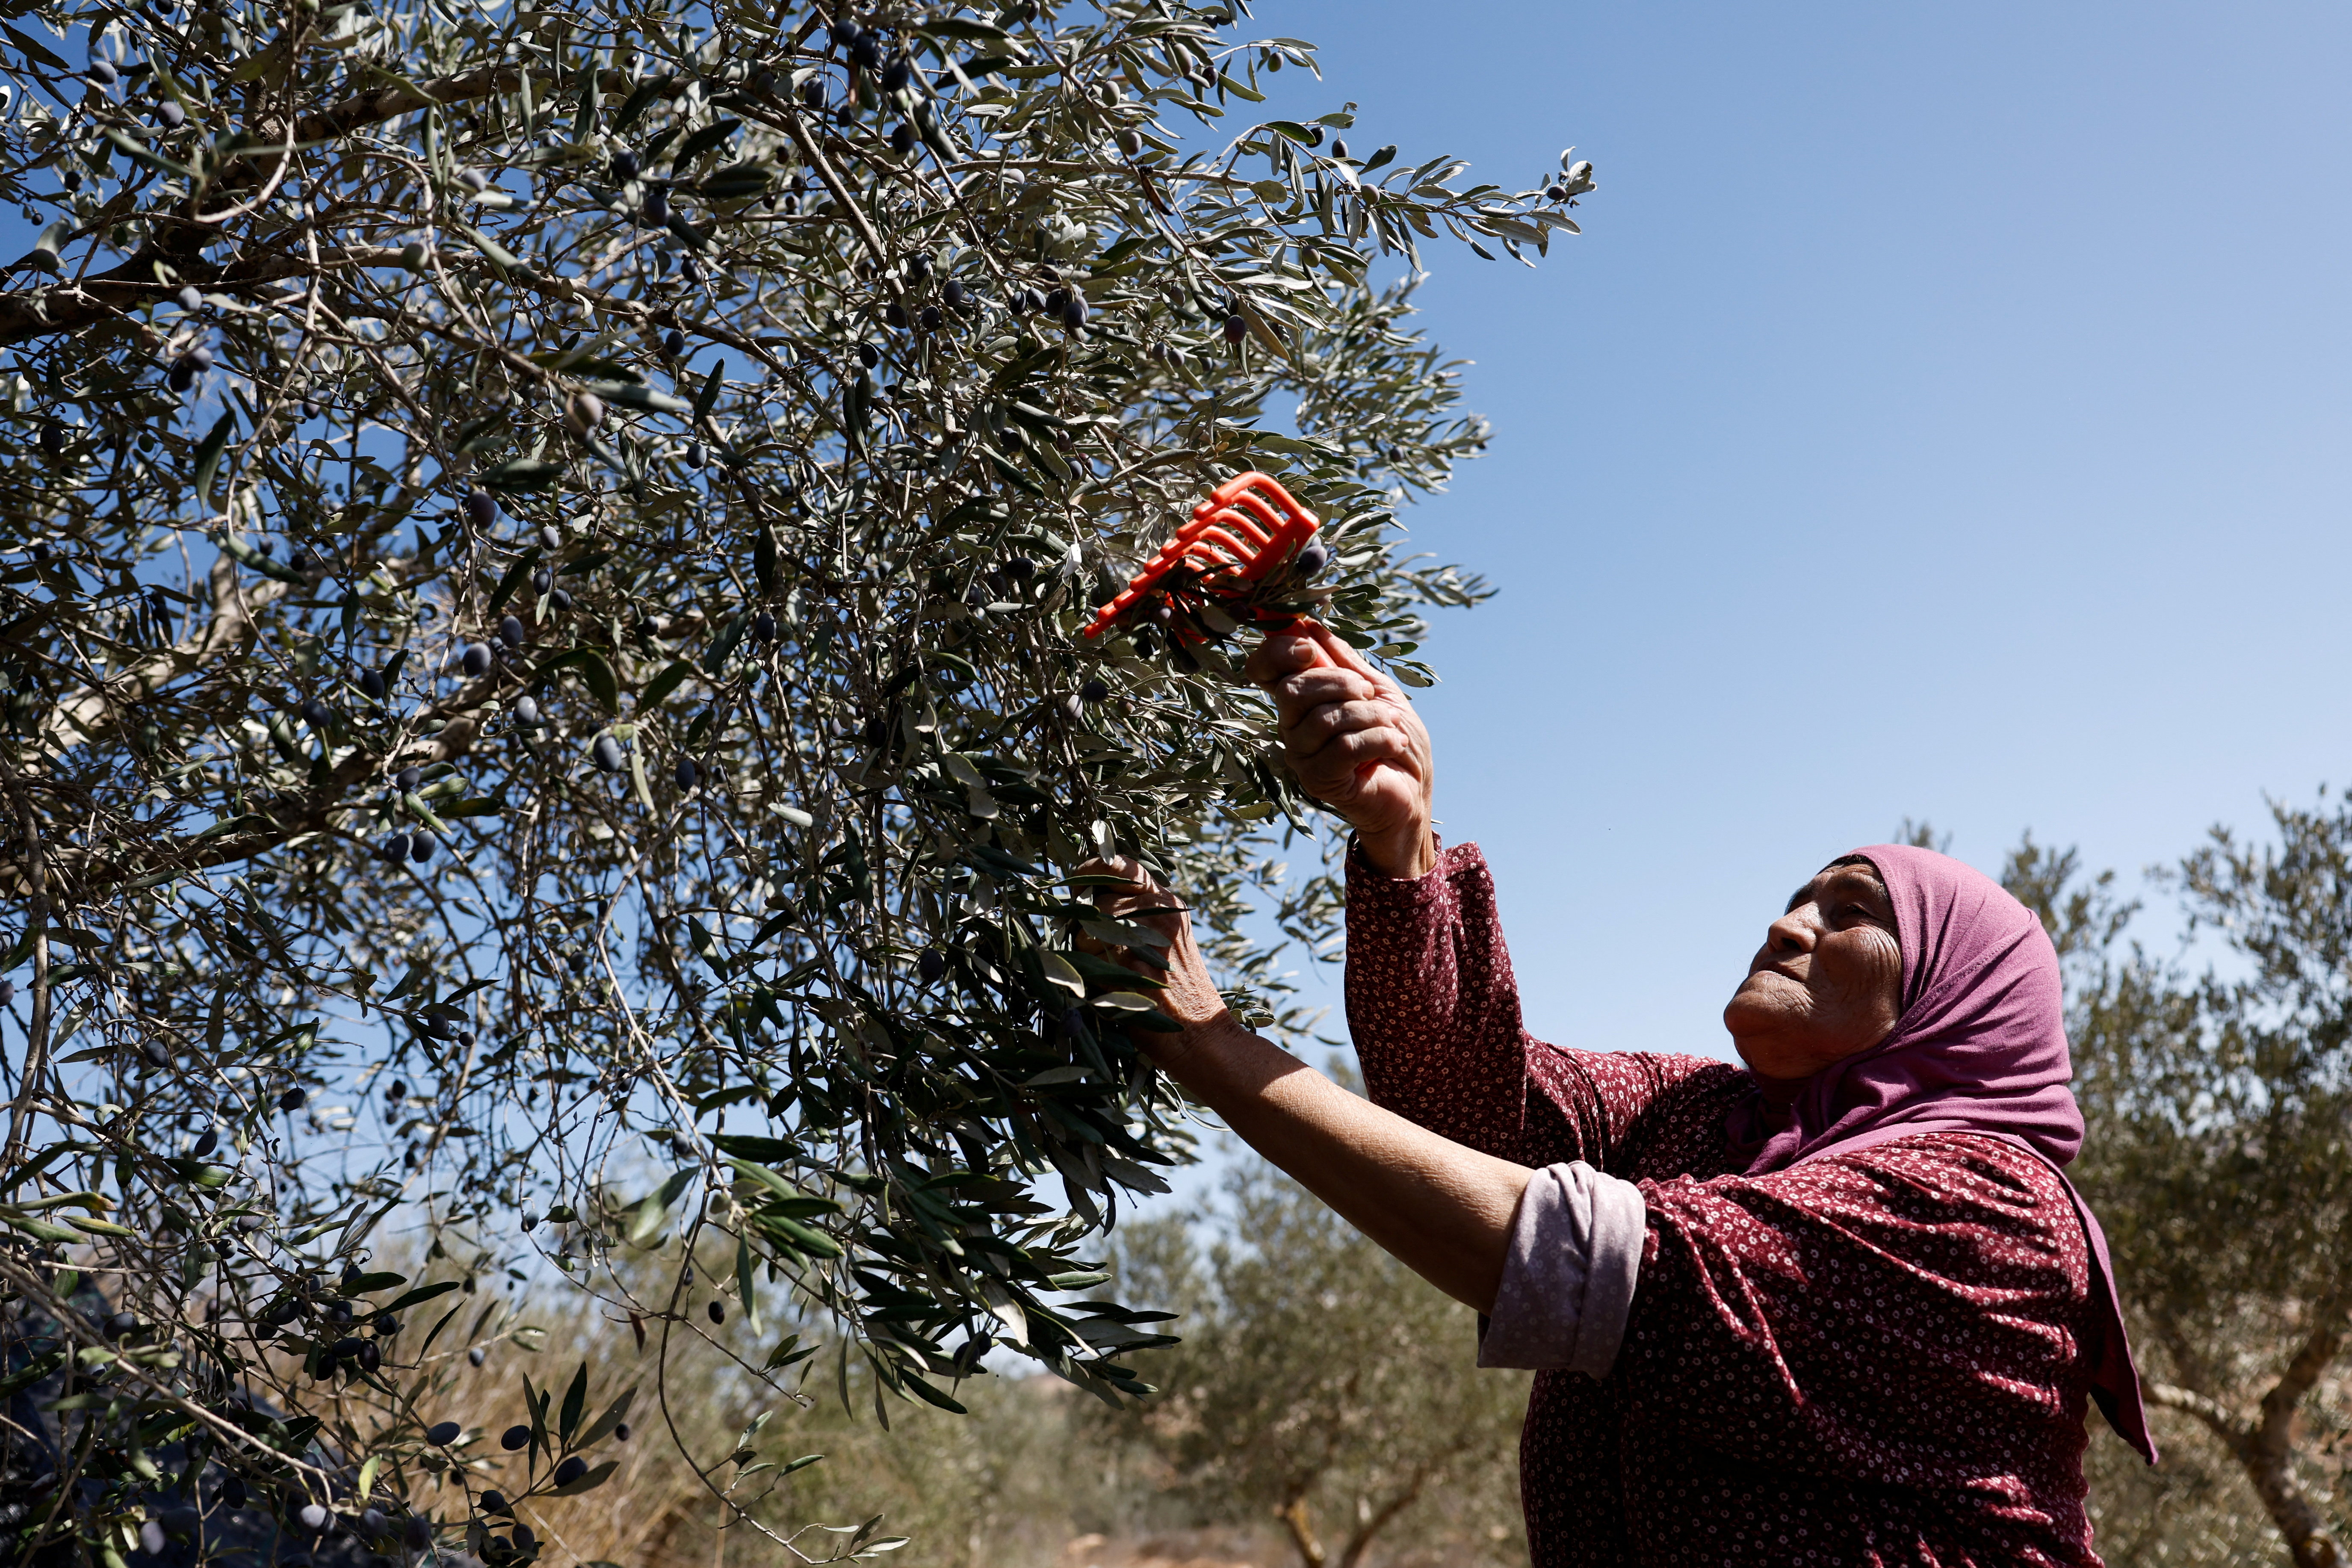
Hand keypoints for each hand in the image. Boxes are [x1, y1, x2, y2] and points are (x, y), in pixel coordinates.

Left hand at [1078, 856, 1238, 1067]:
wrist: (1203, 1035)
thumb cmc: (1177, 990)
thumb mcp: (1166, 940)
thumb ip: (1135, 914)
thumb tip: (1082, 898)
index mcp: (1168, 904)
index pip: (1124, 866)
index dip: (1094, 867)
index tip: (1078, 878)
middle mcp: (1160, 915)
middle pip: (1097, 903)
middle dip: (1087, 925)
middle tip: (1100, 951)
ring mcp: (1146, 941)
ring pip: (1088, 931)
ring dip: (1086, 952)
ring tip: (1111, 973)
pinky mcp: (1132, 970)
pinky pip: (1089, 961)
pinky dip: (1090, 976)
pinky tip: (1111, 990)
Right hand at [1242, 620, 1434, 877]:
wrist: (1414, 792)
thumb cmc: (1395, 740)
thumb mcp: (1377, 689)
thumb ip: (1344, 660)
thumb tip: (1311, 625)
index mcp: (1300, 702)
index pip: (1263, 670)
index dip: (1278, 652)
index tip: (1310, 648)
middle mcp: (1291, 728)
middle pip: (1294, 690)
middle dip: (1341, 683)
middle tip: (1369, 695)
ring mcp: (1302, 757)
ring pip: (1325, 719)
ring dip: (1370, 715)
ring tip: (1391, 726)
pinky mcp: (1319, 781)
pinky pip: (1343, 747)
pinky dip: (1378, 740)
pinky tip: (1393, 745)